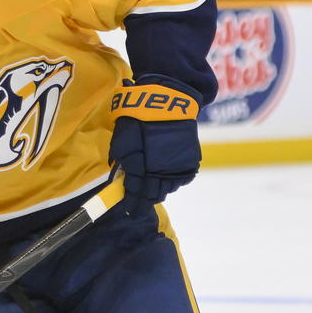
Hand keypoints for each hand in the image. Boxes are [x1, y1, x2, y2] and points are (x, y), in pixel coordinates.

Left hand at [108, 77, 201, 209]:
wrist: (167, 102)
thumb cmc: (138, 119)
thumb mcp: (121, 141)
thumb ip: (122, 163)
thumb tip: (122, 178)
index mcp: (142, 170)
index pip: (136, 196)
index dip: (132, 205)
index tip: (129, 210)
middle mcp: (161, 173)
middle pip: (153, 195)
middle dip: (145, 199)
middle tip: (139, 200)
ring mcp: (177, 167)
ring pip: (168, 188)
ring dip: (159, 189)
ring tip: (152, 186)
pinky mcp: (190, 161)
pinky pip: (181, 178)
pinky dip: (173, 179)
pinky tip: (166, 175)